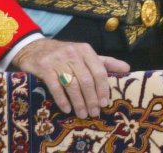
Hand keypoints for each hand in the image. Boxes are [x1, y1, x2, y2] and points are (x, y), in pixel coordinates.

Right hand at [12, 37, 128, 117]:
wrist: (35, 49)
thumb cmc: (65, 55)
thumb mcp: (85, 55)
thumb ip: (105, 62)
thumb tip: (127, 69)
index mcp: (86, 50)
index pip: (99, 71)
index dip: (103, 88)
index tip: (105, 103)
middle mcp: (73, 53)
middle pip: (86, 79)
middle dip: (91, 98)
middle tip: (94, 112)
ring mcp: (58, 60)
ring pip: (72, 84)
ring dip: (79, 102)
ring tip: (82, 114)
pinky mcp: (44, 67)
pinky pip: (55, 86)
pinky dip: (62, 99)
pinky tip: (67, 108)